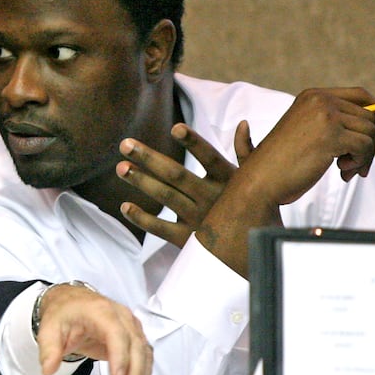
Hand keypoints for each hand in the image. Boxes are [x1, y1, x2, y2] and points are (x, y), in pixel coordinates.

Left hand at [35, 285, 151, 374]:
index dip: (119, 355)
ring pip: (143, 351)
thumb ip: (49, 349)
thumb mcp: (49, 328)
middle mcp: (121, 316)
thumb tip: (48, 369)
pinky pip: (144, 354)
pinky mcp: (134, 336)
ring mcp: (131, 325)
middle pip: (135, 344)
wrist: (72, 302)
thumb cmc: (64, 314)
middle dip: (136, 372)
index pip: (116, 333)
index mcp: (100, 311)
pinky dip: (143, 373)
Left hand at [117, 120, 254, 247]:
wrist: (253, 251)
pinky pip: (160, 229)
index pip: (210, 157)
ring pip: (166, 197)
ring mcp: (199, 219)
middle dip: (149, 158)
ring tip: (120, 168)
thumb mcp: (252, 180)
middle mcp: (212, 198)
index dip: (193, 143)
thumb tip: (242, 123)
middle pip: (176, 175)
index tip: (175, 128)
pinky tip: (124, 206)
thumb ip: (245, 152)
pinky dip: (142, 218)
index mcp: (228, 180)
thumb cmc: (253, 208)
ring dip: (141, 181)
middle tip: (125, 144)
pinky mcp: (188, 240)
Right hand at [189, 88, 374, 275]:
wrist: (259, 181)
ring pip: (369, 133)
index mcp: (312, 96)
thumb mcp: (305, 133)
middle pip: (368, 117)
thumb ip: (332, 122)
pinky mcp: (331, 136)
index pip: (360, 95)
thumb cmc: (280, 165)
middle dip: (368, 145)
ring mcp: (325, 116)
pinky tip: (342, 173)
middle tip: (355, 168)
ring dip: (364, 157)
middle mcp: (320, 100)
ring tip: (346, 172)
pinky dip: (360, 163)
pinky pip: (365, 147)